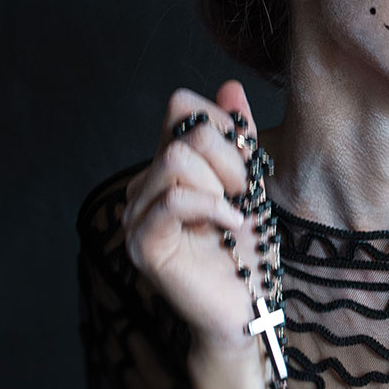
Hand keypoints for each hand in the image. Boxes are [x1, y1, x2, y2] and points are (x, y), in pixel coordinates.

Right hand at [122, 80, 262, 356]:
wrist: (249, 303)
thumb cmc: (248, 246)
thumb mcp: (250, 179)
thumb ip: (239, 134)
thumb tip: (229, 85)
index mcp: (167, 164)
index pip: (182, 107)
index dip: (223, 127)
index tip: (245, 167)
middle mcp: (144, 184)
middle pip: (186, 135)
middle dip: (230, 164)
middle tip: (242, 198)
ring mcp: (137, 214)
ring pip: (176, 161)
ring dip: (221, 188)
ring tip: (232, 216)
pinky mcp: (142, 243)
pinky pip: (173, 199)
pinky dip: (212, 208)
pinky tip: (229, 225)